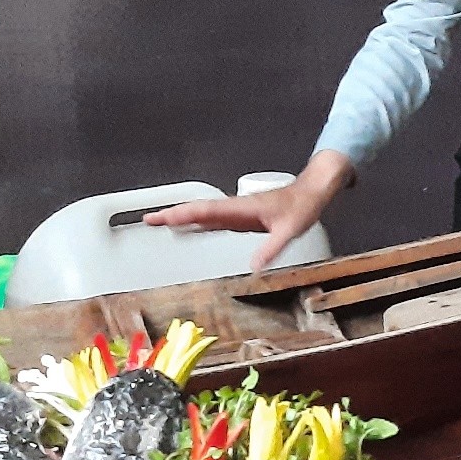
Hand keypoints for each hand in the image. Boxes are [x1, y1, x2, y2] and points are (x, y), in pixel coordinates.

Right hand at [148, 154, 351, 270]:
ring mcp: (237, 211)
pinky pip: (214, 219)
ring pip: (204, 214)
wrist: (312, 192)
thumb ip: (273, 247)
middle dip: (173, 214)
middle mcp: (235, 208)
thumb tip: (254, 267)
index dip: (182, 214)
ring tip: (159, 223)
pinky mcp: (242, 216)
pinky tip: (189, 228)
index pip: (206, 210)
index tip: (161, 217)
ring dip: (182, 217)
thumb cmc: (302, 207)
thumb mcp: (290, 230)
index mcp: (241, 208)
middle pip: (198, 210)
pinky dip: (198, 222)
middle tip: (148, 220)